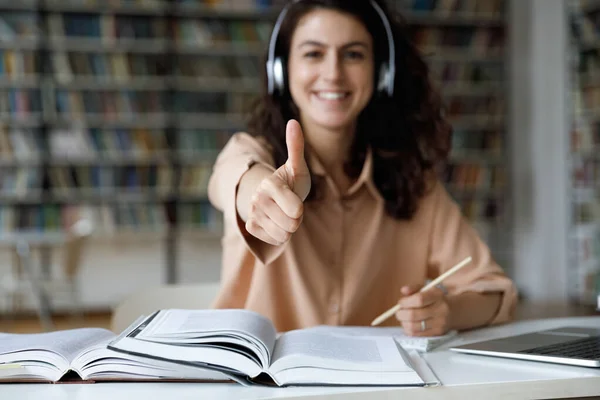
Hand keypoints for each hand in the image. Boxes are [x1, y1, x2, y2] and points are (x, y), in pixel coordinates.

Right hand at [245, 120, 310, 244]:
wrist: (274, 197)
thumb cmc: (291, 181)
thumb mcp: (297, 166)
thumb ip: (296, 146)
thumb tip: (293, 121)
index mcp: (270, 183)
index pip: (295, 209)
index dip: (299, 209)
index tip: (296, 200)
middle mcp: (257, 197)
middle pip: (291, 224)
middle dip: (296, 219)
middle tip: (290, 207)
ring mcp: (252, 212)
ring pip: (282, 233)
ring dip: (288, 228)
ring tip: (284, 215)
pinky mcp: (251, 226)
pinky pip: (272, 239)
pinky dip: (278, 235)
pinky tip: (275, 223)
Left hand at [394, 285, 449, 336]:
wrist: (453, 312)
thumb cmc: (435, 299)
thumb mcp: (426, 289)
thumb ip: (413, 288)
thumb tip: (403, 290)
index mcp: (437, 296)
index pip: (419, 300)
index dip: (405, 302)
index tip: (401, 302)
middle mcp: (440, 310)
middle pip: (413, 315)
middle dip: (401, 314)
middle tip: (399, 311)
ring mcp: (439, 324)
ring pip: (413, 327)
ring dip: (403, 322)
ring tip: (404, 318)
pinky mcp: (436, 334)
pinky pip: (416, 334)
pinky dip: (408, 329)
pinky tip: (409, 324)